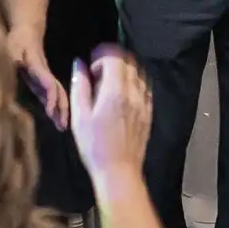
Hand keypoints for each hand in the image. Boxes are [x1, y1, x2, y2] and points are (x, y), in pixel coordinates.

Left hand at [9, 32, 69, 129]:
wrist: (27, 31)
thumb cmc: (17, 39)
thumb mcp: (13, 46)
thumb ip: (15, 54)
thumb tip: (17, 61)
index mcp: (37, 67)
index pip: (49, 83)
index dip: (51, 97)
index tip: (50, 112)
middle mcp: (44, 74)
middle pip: (58, 91)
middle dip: (61, 109)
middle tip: (62, 126)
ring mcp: (45, 77)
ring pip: (57, 94)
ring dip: (60, 110)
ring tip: (62, 126)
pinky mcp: (42, 80)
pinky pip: (51, 94)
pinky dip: (54, 106)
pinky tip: (54, 116)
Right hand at [69, 47, 152, 182]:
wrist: (119, 171)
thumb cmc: (94, 145)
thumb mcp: (79, 116)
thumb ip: (79, 86)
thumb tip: (79, 64)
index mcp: (115, 91)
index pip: (114, 58)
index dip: (101, 56)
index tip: (91, 66)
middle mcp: (134, 93)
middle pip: (129, 62)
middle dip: (113, 60)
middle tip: (98, 72)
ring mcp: (144, 103)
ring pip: (139, 73)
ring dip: (125, 70)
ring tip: (110, 82)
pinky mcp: (149, 113)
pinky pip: (145, 88)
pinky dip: (134, 83)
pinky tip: (123, 94)